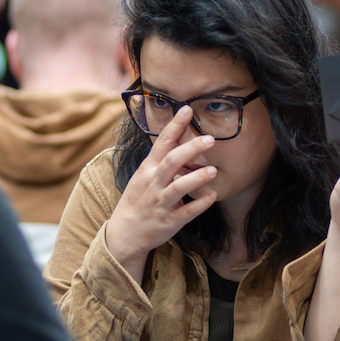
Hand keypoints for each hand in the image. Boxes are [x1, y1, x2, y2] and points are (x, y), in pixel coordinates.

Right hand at [106, 106, 216, 279]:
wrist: (126, 232)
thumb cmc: (139, 199)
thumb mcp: (144, 175)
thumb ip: (161, 159)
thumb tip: (179, 137)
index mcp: (148, 169)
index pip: (162, 142)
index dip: (174, 125)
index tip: (187, 109)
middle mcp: (154, 183)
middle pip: (172, 161)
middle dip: (191, 149)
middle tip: (210, 139)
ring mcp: (161, 202)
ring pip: (178, 187)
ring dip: (196, 178)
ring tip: (213, 170)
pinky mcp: (169, 221)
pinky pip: (186, 212)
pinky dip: (200, 204)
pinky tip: (213, 195)